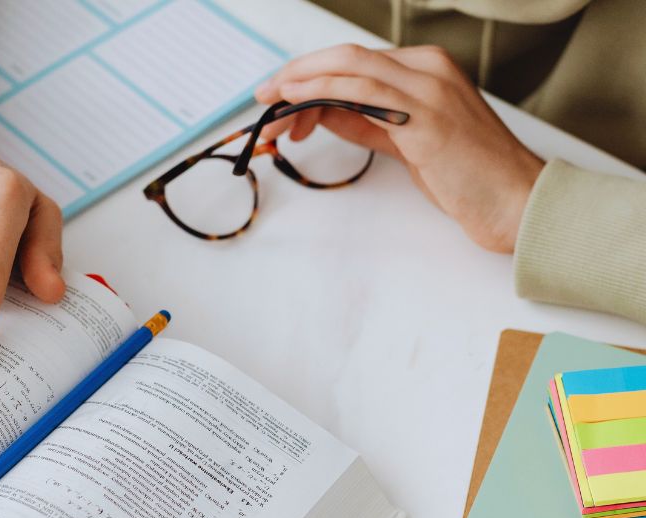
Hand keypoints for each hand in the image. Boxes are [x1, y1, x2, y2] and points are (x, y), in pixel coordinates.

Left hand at [255, 44, 544, 252]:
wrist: (514, 200)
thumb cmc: (467, 176)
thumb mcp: (407, 140)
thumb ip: (368, 121)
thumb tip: (323, 111)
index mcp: (428, 69)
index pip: (356, 61)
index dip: (311, 75)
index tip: (280, 95)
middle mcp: (429, 68)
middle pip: (347, 57)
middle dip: (297, 74)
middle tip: (263, 95)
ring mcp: (428, 88)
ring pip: (349, 67)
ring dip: (301, 84)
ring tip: (270, 105)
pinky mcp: (424, 117)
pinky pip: (362, 92)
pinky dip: (322, 92)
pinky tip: (297, 103)